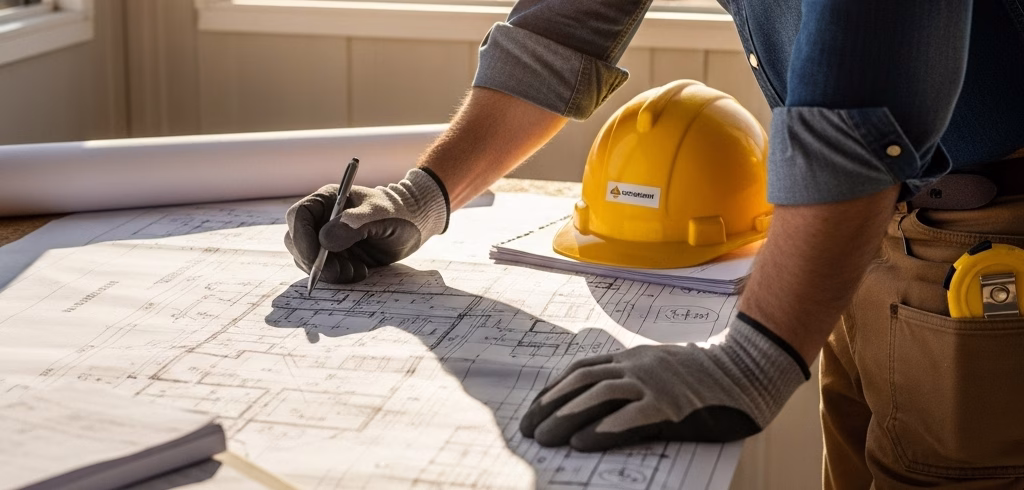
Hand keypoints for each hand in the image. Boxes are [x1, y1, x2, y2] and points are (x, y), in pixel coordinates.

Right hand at [284, 168, 448, 282]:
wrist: (413, 226)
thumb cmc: (398, 214)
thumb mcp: (379, 216)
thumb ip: (354, 224)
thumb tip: (326, 239)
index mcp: (327, 200)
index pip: (299, 217)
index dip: (301, 239)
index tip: (315, 259)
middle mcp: (321, 219)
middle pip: (297, 241)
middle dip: (315, 261)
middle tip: (342, 272)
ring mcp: (325, 238)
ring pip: (307, 260)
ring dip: (329, 271)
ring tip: (358, 270)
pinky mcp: (334, 256)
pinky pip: (323, 271)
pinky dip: (337, 276)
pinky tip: (360, 271)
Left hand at [519, 313, 809, 451]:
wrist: (749, 370)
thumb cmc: (706, 376)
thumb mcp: (661, 368)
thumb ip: (633, 379)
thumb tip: (599, 404)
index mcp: (632, 358)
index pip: (582, 370)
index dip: (554, 389)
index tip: (535, 407)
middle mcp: (637, 366)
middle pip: (581, 382)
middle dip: (550, 405)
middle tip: (528, 428)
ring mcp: (654, 383)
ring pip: (598, 396)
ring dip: (566, 417)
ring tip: (545, 438)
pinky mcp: (672, 405)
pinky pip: (631, 417)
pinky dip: (603, 429)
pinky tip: (582, 443)